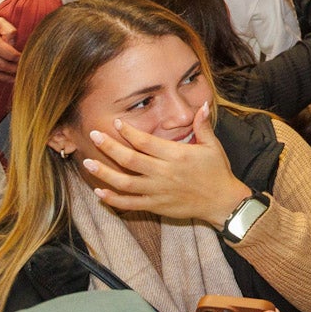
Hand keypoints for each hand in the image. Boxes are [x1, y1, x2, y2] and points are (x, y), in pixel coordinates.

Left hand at [84, 102, 251, 223]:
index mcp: (177, 155)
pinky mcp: (156, 206)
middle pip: (130, 159)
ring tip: (88, 162)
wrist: (222, 202)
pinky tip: (99, 192)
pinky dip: (113, 199)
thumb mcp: (213, 146)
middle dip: (109, 146)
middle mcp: (164, 173)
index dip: (129, 132)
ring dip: (104, 173)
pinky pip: (130, 204)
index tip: (116, 123)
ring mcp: (158, 191)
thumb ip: (203, 125)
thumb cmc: (217, 171)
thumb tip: (202, 105)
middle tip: (94, 135)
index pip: (146, 142)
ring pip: (124, 182)